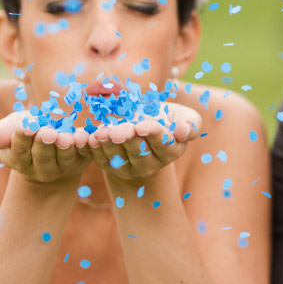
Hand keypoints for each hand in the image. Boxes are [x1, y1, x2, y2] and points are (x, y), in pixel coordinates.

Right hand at [0, 111, 92, 183]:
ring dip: (65, 147)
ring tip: (65, 137)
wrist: (48, 139)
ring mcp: (60, 167)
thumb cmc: (27, 128)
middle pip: (42, 157)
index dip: (22, 139)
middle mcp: (38, 169)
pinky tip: (83, 136)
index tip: (27, 127)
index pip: (18, 151)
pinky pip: (83, 155)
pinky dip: (83, 145)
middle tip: (48, 132)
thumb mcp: (11, 126)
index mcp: (17, 159)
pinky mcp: (79, 161)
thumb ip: (4, 131)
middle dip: (45, 144)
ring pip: (63, 159)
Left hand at [86, 103, 200, 184]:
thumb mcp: (183, 116)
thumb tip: (184, 132)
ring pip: (118, 157)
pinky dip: (95, 150)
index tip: (142, 125)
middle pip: (138, 152)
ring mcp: (130, 168)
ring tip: (102, 133)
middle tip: (118, 130)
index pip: (162, 143)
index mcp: (171, 150)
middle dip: (128, 139)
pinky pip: (102, 160)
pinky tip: (91, 138)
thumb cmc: (167, 118)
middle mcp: (151, 163)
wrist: (143, 124)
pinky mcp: (112, 166)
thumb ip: (191, 123)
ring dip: (108, 144)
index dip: (152, 134)